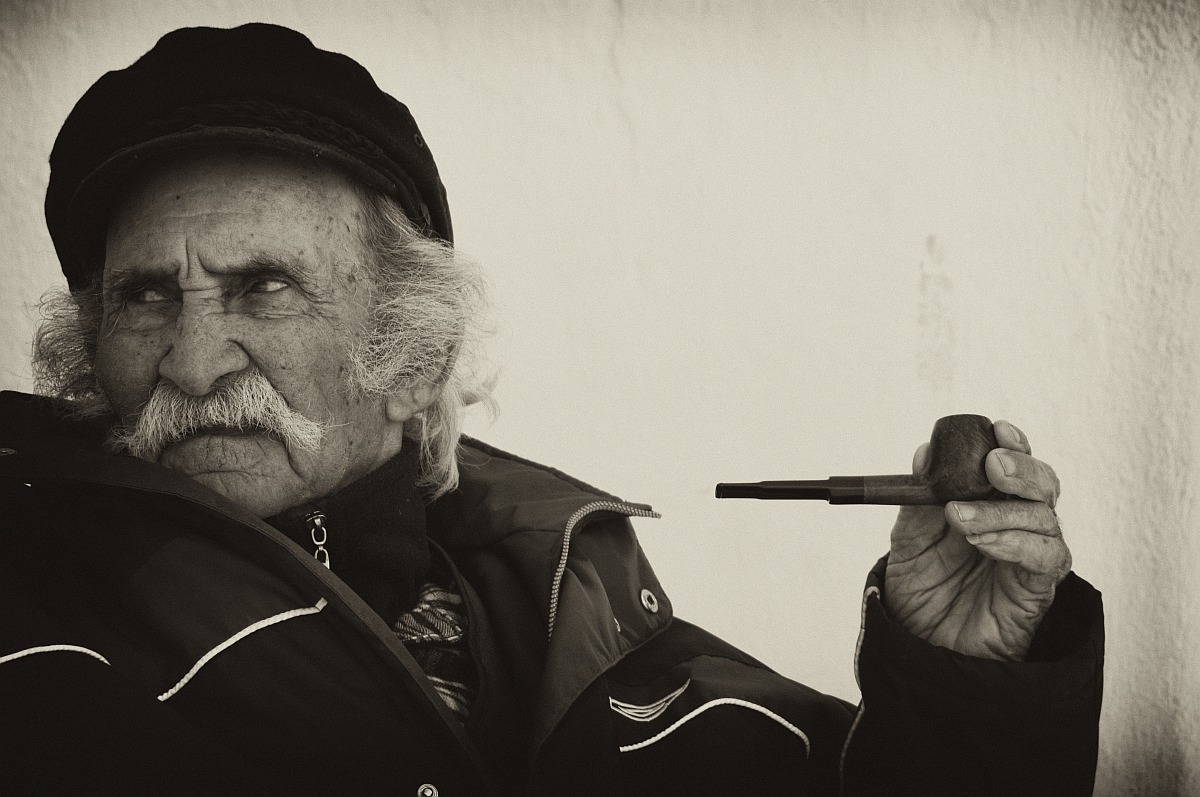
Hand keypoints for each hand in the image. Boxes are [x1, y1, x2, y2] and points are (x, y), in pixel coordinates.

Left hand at [883, 419, 1070, 660]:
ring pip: (1044, 517)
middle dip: (1022, 468)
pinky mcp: (1037, 589)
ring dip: (1003, 511)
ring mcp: (1030, 556)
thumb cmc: (921, 593)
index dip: (1013, 443)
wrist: (921, 650)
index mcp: (989, 505)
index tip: (997, 429)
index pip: (1014, 465)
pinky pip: (1046, 557)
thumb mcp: (908, 542)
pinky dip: (1016, 543)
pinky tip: (984, 542)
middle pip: (1042, 484)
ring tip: (960, 519)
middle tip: (991, 467)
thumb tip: (925, 453)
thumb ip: (918, 501)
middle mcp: (1017, 526)